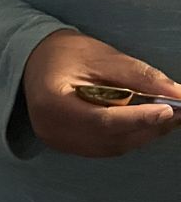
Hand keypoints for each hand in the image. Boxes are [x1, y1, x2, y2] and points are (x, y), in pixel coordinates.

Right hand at [22, 30, 180, 156]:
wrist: (35, 63)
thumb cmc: (65, 54)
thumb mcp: (103, 57)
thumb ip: (138, 76)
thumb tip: (176, 92)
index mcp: (53, 104)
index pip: (102, 120)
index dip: (138, 118)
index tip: (170, 109)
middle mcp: (52, 131)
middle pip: (110, 139)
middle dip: (148, 127)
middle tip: (179, 111)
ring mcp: (58, 142)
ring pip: (111, 147)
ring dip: (142, 134)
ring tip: (168, 116)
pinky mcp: (67, 146)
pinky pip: (104, 147)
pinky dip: (129, 136)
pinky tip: (146, 122)